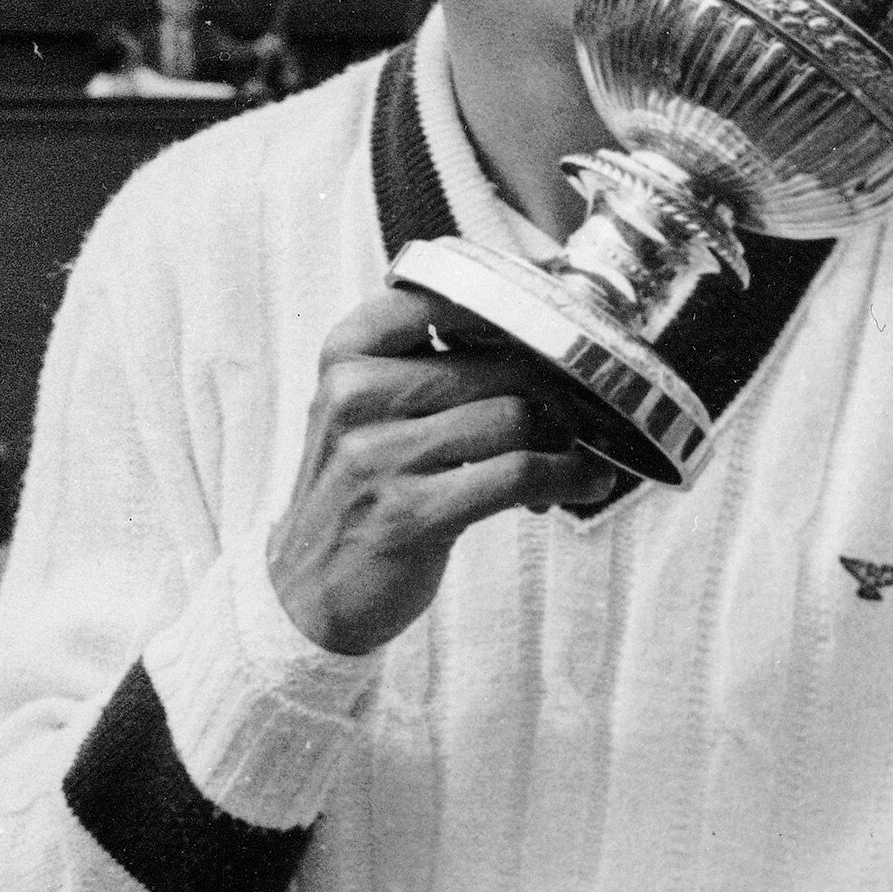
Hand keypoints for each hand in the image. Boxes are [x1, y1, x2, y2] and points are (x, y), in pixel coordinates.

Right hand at [267, 284, 614, 654]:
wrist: (306, 593)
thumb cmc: (360, 493)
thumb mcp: (366, 414)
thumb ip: (427, 368)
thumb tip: (539, 341)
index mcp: (346, 358)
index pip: (435, 298)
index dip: (507, 305)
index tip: (553, 326)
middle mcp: (355, 396)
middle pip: (496, 362)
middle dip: (553, 391)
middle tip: (575, 418)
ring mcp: (379, 456)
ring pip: (513, 416)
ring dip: (563, 439)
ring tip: (575, 458)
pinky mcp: (410, 513)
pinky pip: (517, 474)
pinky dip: (567, 477)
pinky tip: (585, 484)